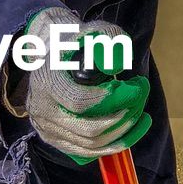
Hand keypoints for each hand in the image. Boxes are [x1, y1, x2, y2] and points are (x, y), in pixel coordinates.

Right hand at [22, 7, 150, 162]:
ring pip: (90, 145)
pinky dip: (113, 145)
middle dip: (122, 119)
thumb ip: (108, 38)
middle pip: (88, 129)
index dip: (110, 101)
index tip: (133, 89)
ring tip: (140, 116)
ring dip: (122, 133)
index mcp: (47, 82)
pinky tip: (131, 131)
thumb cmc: (73, 42)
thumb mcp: (90, 31)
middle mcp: (42, 109)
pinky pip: (87, 152)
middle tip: (140, 103)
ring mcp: (46, 128)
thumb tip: (116, 65)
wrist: (48, 53)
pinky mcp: (55, 140)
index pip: (80, 102)